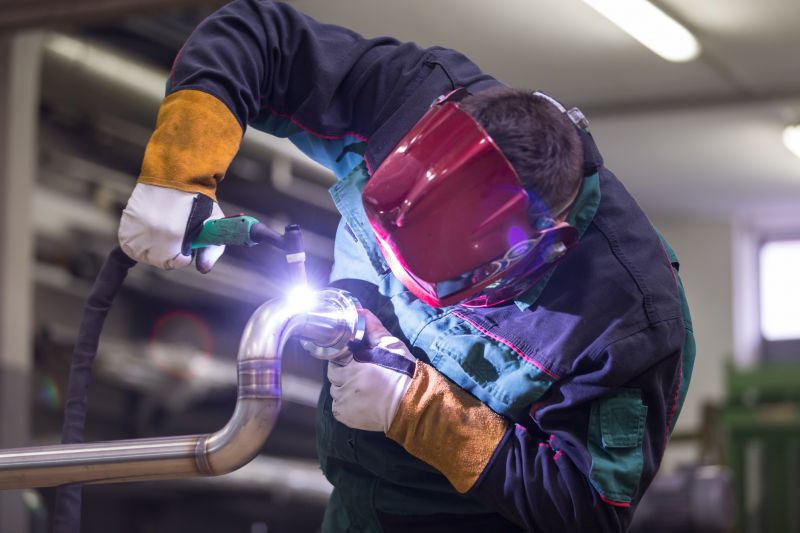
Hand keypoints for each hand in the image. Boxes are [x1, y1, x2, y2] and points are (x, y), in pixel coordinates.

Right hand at [118, 183, 224, 271]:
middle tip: (176, 233)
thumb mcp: (213, 225)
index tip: (188, 243)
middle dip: (170, 252)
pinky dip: (138, 240)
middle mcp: (152, 236)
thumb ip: (212, 251)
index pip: (178, 263)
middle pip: (160, 261)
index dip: (186, 255)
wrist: (176, 175)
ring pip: (142, 254)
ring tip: (164, 228)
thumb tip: (204, 270)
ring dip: (153, 248)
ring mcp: (136, 229)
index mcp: (175, 238)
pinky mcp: (126, 222)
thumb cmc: (199, 201)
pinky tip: (150, 227)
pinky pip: (129, 243)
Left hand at [328, 310, 416, 431]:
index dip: (345, 356)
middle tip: (361, 373)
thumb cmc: (403, 373)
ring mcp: (344, 402)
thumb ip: (373, 328)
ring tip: (363, 388)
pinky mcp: (345, 416)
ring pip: (335, 391)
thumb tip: (360, 311)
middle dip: (344, 371)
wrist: (412, 403)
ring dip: (344, 388)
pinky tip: (361, 400)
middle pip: (333, 374)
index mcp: (353, 365)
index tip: (355, 359)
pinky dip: (345, 403)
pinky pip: (337, 407)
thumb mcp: (391, 345)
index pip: (336, 356)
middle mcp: (345, 384)